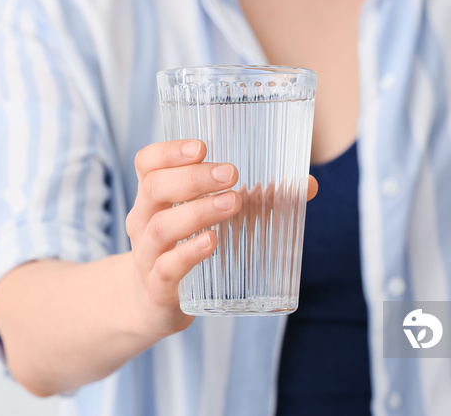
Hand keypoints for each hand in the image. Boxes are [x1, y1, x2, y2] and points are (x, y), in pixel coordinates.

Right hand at [125, 140, 241, 336]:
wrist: (152, 305)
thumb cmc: (184, 249)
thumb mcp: (206, 221)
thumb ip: (253, 201)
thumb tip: (307, 185)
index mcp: (154, 198)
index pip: (146, 163)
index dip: (168, 151)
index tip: (202, 146)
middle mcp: (143, 221)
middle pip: (154, 188)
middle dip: (193, 177)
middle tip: (231, 173)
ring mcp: (147, 255)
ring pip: (162, 227)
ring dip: (198, 211)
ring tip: (232, 202)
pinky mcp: (157, 287)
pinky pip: (167, 267)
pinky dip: (189, 253)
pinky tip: (212, 242)